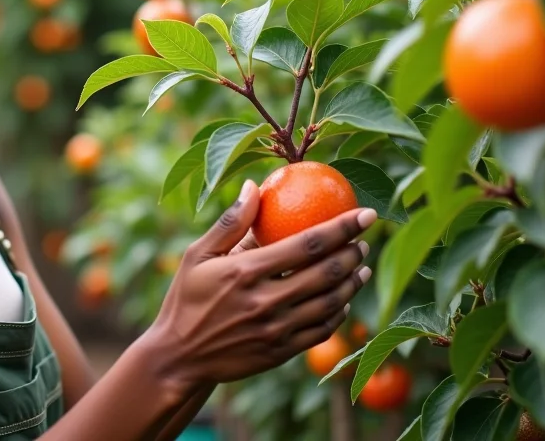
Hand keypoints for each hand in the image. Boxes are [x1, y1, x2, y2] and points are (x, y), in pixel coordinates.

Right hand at [146, 179, 374, 388]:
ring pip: (330, 303)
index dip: (343, 227)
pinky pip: (321, 331)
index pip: (308, 244)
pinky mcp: (281, 353)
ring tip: (361, 267)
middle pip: (327, 273)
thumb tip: (256, 186)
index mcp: (246, 272)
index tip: (365, 215)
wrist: (179, 357)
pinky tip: (342, 300)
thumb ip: (230, 222)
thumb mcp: (198, 255)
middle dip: (353, 252)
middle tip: (363, 240)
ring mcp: (276, 330)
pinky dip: (338, 313)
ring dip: (352, 283)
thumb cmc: (187, 298)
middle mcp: (266, 301)